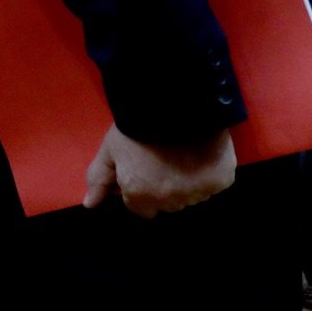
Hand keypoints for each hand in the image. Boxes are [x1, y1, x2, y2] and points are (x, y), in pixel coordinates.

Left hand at [82, 126, 235, 217]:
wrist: (175, 102)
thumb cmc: (136, 124)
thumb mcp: (110, 149)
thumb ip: (99, 178)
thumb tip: (90, 204)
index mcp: (141, 195)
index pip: (141, 208)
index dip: (141, 187)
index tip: (144, 169)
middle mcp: (170, 200)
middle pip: (167, 203)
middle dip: (163, 187)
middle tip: (162, 158)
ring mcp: (198, 192)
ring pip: (192, 195)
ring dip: (187, 181)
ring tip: (181, 153)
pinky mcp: (221, 180)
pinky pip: (214, 184)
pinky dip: (209, 172)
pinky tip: (200, 152)